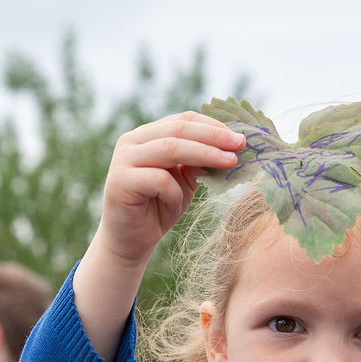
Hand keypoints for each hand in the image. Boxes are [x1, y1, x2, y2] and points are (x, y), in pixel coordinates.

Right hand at [92, 112, 243, 272]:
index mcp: (146, 135)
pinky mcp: (120, 182)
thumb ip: (199, 163)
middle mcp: (131, 141)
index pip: (183, 120)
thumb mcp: (185, 182)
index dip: (212, 126)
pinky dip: (175, 193)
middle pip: (179, 130)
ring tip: (230, 163)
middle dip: (213, 137)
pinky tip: (175, 206)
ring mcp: (123, 160)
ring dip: (205, 155)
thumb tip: (230, 147)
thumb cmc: (159, 208)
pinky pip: (159, 180)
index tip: (239, 137)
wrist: (131, 242)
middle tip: (240, 145)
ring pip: (170, 149)